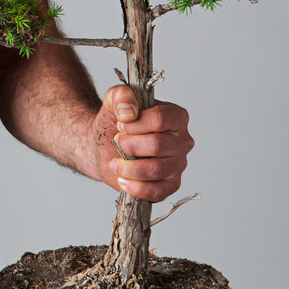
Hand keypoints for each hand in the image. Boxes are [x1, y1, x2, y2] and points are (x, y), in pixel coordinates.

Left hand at [92, 85, 192, 203]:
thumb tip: (129, 112)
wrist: (105, 145)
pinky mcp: (171, 184)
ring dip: (129, 168)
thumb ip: (122, 96)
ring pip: (156, 169)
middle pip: (157, 144)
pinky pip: (158, 192)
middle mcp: (182, 140)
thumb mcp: (114, 100)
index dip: (135, 124)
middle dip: (129, 145)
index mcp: (176, 116)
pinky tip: (122, 180)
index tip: (120, 124)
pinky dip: (136, 188)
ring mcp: (179, 164)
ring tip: (115, 162)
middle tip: (117, 142)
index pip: (160, 119)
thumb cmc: (116, 122)